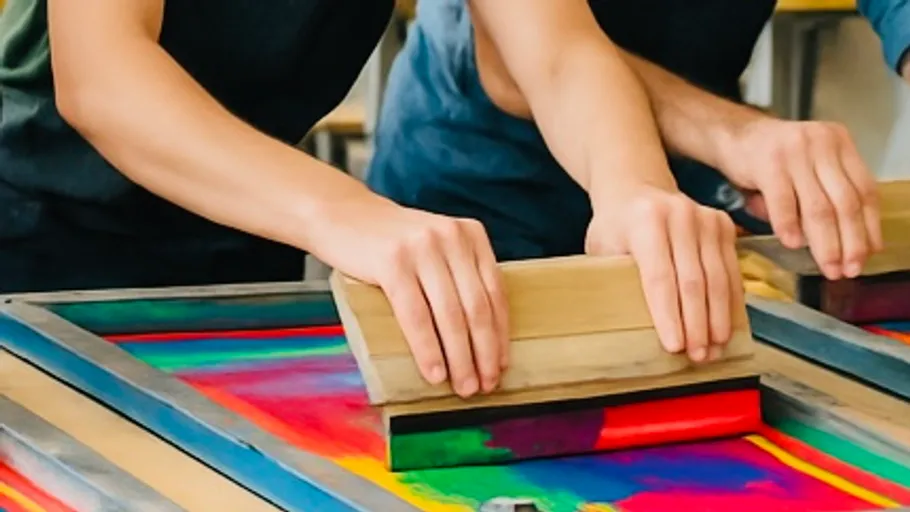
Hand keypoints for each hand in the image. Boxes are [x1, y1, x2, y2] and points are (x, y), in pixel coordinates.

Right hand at [313, 192, 508, 397]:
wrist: (341, 214)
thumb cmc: (391, 242)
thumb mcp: (436, 246)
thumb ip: (459, 275)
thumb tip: (481, 339)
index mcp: (470, 234)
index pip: (496, 292)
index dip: (500, 334)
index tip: (501, 365)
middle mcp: (451, 237)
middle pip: (477, 307)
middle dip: (484, 353)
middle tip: (485, 385)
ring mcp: (422, 248)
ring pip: (451, 315)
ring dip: (460, 358)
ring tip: (462, 386)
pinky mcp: (392, 263)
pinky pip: (416, 316)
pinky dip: (428, 350)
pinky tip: (434, 373)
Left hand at [587, 185, 742, 362]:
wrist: (636, 188)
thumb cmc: (614, 226)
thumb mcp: (601, 248)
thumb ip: (612, 278)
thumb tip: (624, 327)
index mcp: (645, 221)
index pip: (659, 276)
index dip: (667, 315)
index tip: (674, 346)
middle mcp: (679, 215)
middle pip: (692, 280)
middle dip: (696, 324)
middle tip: (698, 357)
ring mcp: (705, 217)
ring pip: (717, 277)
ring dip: (718, 318)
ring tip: (714, 349)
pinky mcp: (723, 224)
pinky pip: (731, 270)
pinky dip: (731, 301)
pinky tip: (727, 326)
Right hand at [720, 118, 882, 278]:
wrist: (731, 135)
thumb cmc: (770, 158)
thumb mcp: (807, 166)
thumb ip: (824, 194)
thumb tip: (843, 244)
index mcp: (839, 143)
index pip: (865, 190)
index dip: (869, 226)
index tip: (868, 253)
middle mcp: (822, 143)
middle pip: (846, 201)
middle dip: (850, 242)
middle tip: (849, 269)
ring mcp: (796, 152)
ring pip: (819, 207)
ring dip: (825, 243)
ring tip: (827, 267)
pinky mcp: (769, 163)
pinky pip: (784, 202)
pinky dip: (789, 226)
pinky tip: (793, 244)